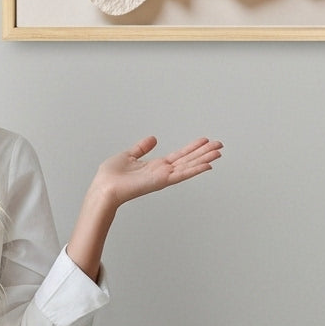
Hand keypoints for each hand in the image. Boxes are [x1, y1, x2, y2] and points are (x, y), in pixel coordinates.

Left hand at [91, 136, 223, 208]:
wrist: (104, 187)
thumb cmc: (111, 176)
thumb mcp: (129, 155)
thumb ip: (142, 148)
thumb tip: (152, 138)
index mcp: (156, 166)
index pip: (179, 155)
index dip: (193, 147)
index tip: (205, 140)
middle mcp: (163, 172)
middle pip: (188, 160)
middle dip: (204, 152)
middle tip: (220, 145)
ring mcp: (164, 177)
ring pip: (189, 166)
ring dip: (205, 159)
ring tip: (219, 152)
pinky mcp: (162, 181)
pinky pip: (182, 174)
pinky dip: (195, 169)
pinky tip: (207, 165)